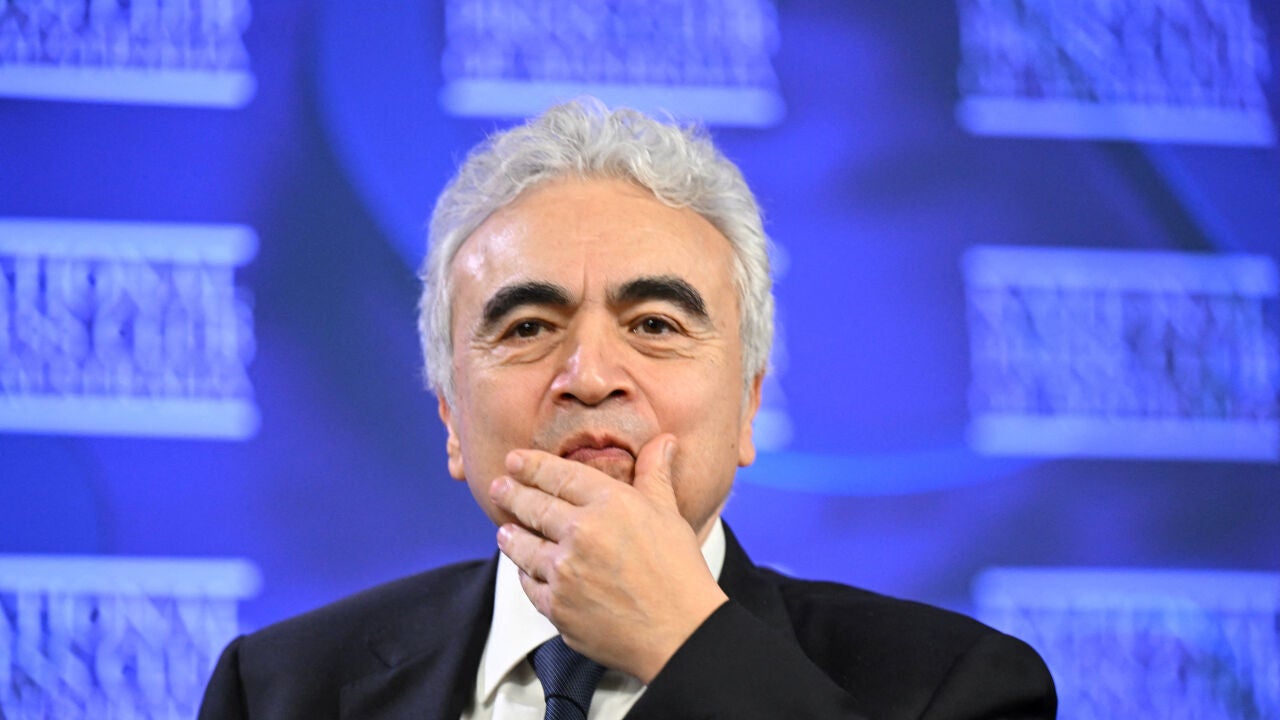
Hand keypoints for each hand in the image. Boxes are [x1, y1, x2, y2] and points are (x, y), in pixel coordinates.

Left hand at [489, 434, 728, 682]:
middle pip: (533, 507)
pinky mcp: (557, 606)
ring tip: (504, 530)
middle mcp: (581, 533)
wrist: (681, 633)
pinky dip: (525, 574)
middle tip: (497, 487)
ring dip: (511, 536)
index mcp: (608, 504)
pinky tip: (525, 569)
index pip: (558, 475)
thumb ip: (655, 474)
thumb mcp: (669, 513)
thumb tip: (664, 441)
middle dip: (511, 494)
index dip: (531, 465)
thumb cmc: (680, 572)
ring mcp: (565, 572)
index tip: (513, 460)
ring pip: (523, 547)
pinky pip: (530, 584)